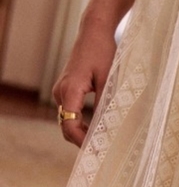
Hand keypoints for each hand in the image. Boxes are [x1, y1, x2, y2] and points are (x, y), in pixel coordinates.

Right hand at [52, 19, 116, 146]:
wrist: (94, 32)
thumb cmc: (103, 52)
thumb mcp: (109, 80)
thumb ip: (105, 104)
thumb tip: (107, 128)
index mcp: (70, 90)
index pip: (69, 125)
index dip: (82, 142)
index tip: (97, 151)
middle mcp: (61, 93)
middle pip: (66, 127)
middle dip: (82, 141)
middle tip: (103, 153)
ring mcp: (61, 91)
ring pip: (68, 121)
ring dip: (82, 133)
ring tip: (102, 144)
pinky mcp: (66, 90)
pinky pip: (71, 113)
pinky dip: (81, 124)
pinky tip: (97, 130)